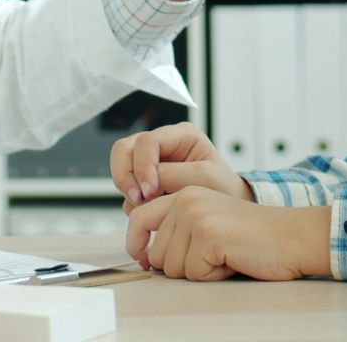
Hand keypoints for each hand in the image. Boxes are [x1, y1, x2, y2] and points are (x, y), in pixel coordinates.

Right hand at [110, 121, 252, 209]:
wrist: (225, 210)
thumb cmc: (222, 189)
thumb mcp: (205, 178)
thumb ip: (174, 175)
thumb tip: (146, 181)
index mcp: (181, 135)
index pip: (147, 141)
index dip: (143, 166)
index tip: (150, 192)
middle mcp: (162, 144)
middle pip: (124, 149)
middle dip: (126, 175)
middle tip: (137, 199)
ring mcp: (150, 162)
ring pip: (120, 166)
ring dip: (128, 189)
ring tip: (145, 207)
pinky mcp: (144, 181)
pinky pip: (126, 188)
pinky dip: (132, 201)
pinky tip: (150, 211)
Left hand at [125, 187, 328, 280]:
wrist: (291, 237)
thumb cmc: (252, 237)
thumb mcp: (208, 221)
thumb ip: (177, 228)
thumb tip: (145, 254)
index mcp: (184, 193)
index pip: (137, 218)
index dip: (136, 244)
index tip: (144, 259)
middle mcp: (186, 199)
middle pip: (155, 253)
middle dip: (181, 265)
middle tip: (212, 255)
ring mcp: (196, 215)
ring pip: (172, 267)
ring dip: (198, 271)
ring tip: (224, 255)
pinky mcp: (208, 234)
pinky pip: (193, 274)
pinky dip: (213, 276)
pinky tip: (231, 260)